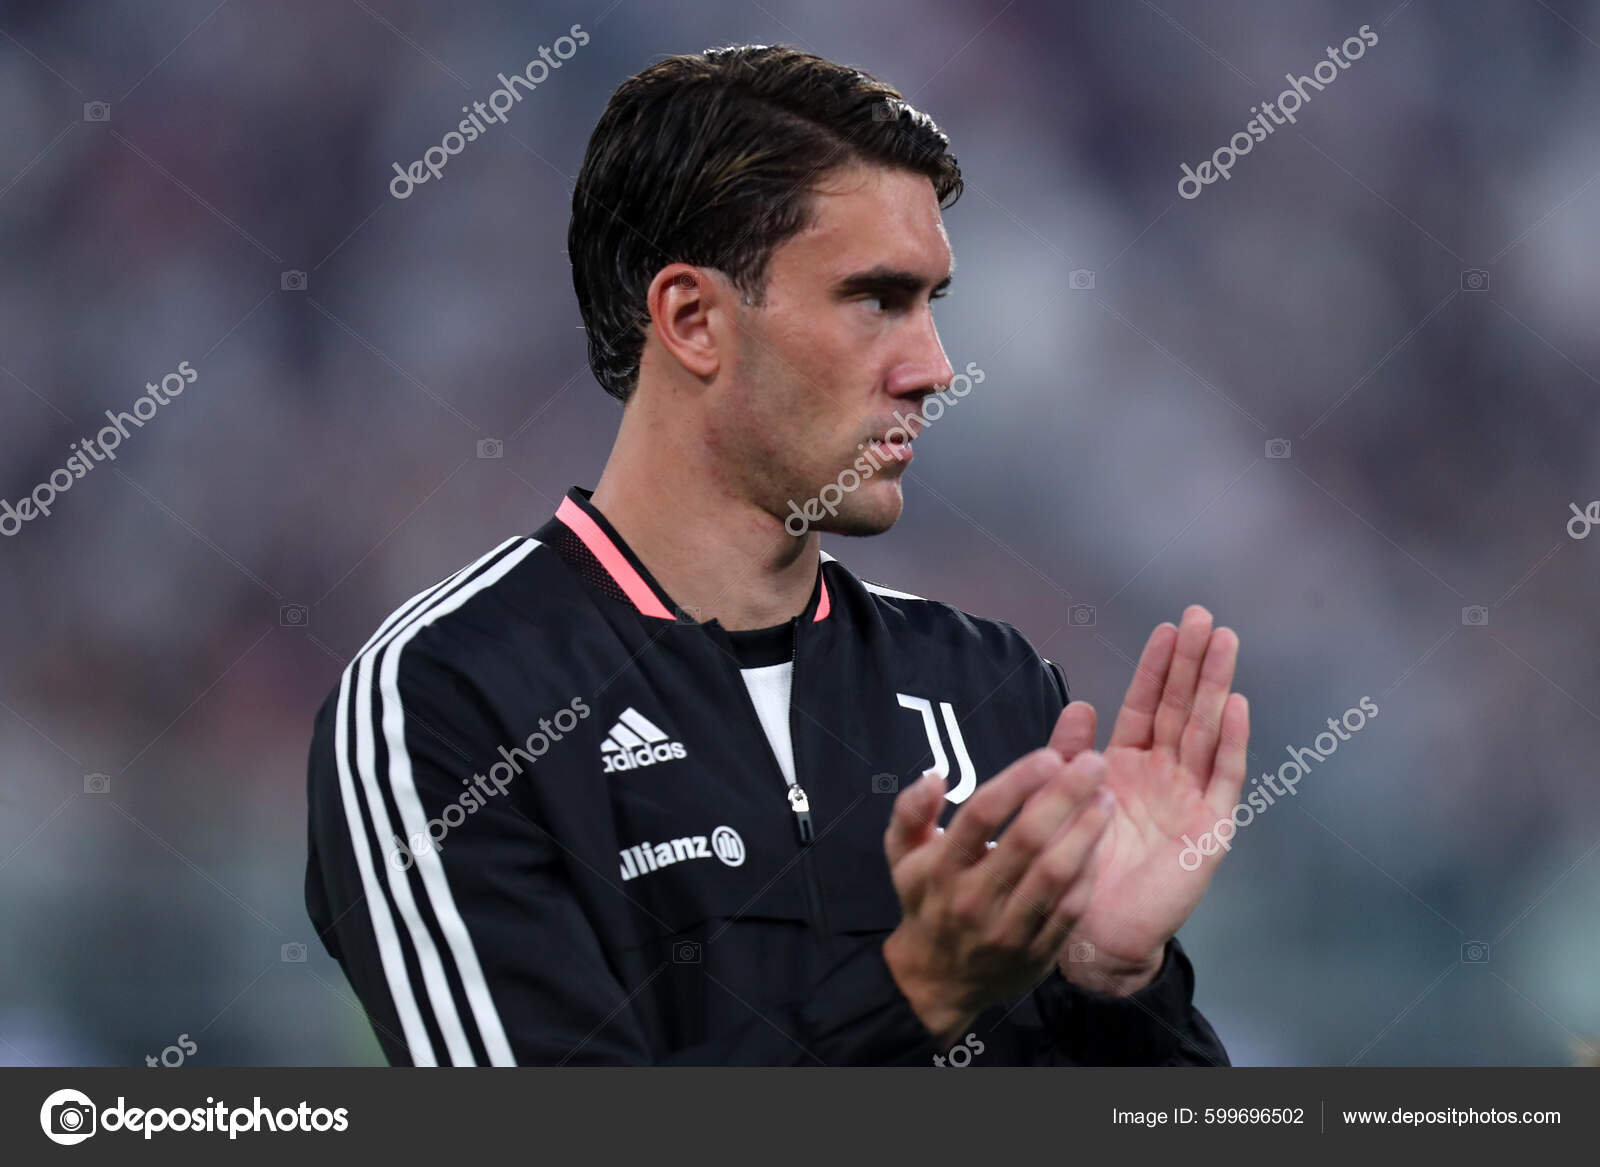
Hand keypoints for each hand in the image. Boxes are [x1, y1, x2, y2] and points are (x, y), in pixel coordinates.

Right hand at [880, 747, 1114, 1046]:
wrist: (938, 980)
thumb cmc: (926, 900)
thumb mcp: (902, 854)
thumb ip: (911, 811)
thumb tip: (933, 777)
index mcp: (940, 868)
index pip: (980, 815)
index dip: (1018, 782)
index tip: (1050, 755)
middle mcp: (973, 899)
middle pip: (1026, 840)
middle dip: (1065, 796)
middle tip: (1094, 764)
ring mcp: (1007, 930)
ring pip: (1055, 875)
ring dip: (1086, 832)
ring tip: (1106, 799)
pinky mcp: (1036, 953)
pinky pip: (1071, 910)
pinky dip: (1089, 874)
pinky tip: (1100, 843)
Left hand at [1048, 605, 1249, 994]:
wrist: (1096, 930)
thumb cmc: (1082, 866)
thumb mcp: (1068, 800)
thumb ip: (1073, 754)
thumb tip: (1081, 704)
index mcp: (1129, 766)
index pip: (1146, 705)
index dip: (1156, 667)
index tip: (1166, 627)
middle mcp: (1164, 775)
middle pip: (1181, 707)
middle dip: (1191, 662)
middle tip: (1202, 617)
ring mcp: (1190, 797)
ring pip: (1205, 730)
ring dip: (1215, 686)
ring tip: (1223, 642)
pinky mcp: (1210, 827)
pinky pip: (1222, 778)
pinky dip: (1230, 741)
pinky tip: (1236, 706)